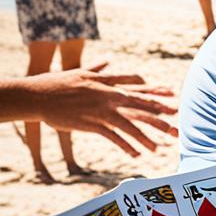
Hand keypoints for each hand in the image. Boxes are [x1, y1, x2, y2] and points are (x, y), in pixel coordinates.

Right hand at [23, 63, 177, 154]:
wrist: (38, 95)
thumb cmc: (57, 83)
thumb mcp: (81, 72)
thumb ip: (98, 68)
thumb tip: (107, 60)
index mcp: (108, 83)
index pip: (138, 85)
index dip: (155, 90)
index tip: (171, 94)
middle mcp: (109, 96)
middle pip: (141, 105)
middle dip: (160, 114)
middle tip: (177, 122)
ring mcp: (102, 111)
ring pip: (130, 125)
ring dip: (145, 138)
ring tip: (158, 149)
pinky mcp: (92, 125)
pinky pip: (114, 138)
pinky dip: (126, 146)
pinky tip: (136, 155)